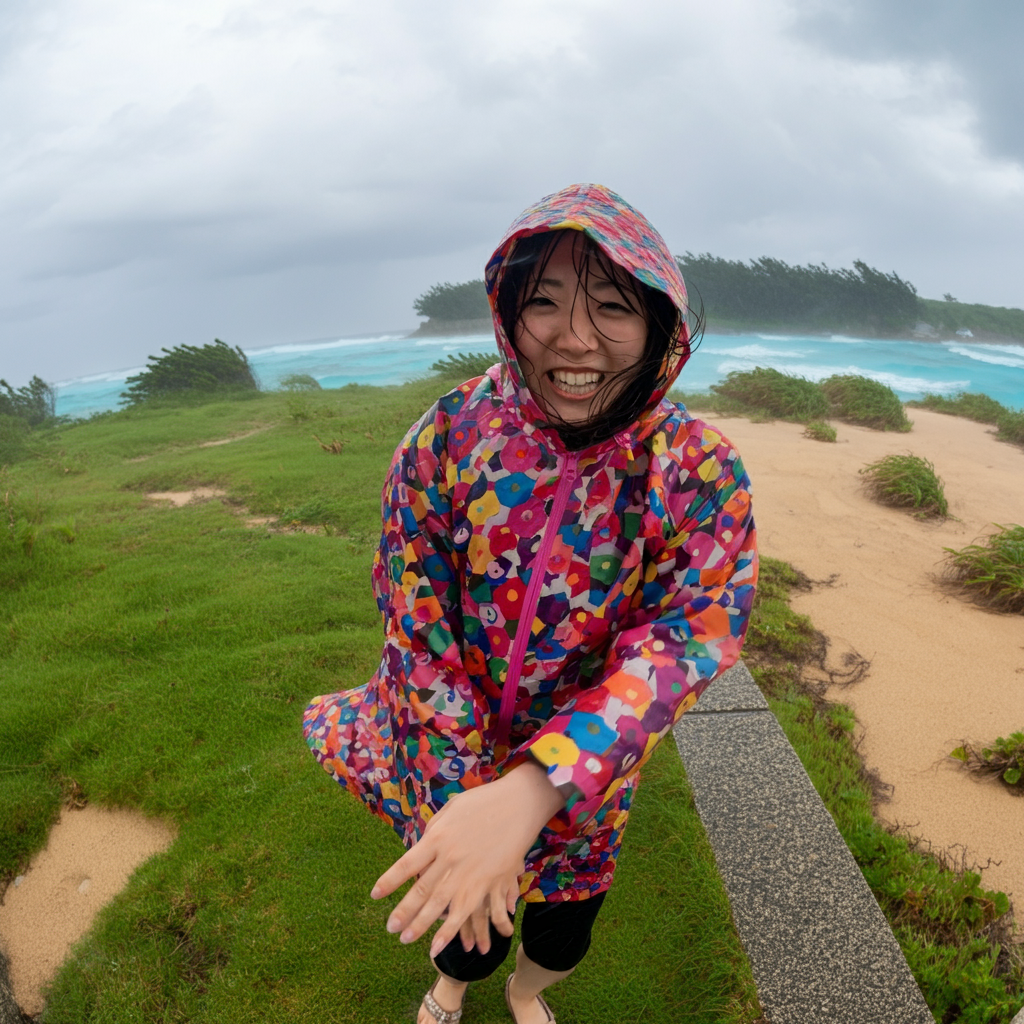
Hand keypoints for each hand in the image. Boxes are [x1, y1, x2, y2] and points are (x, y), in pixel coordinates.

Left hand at [370, 762, 564, 956]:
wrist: (520, 803)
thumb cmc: (484, 801)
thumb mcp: (452, 809)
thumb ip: (435, 831)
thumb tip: (421, 848)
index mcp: (438, 837)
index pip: (406, 864)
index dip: (390, 881)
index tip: (375, 894)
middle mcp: (450, 857)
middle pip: (421, 890)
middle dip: (403, 911)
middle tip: (390, 928)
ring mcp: (469, 872)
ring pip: (440, 906)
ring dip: (421, 925)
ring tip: (405, 939)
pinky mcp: (488, 882)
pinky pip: (466, 911)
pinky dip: (451, 930)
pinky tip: (438, 945)